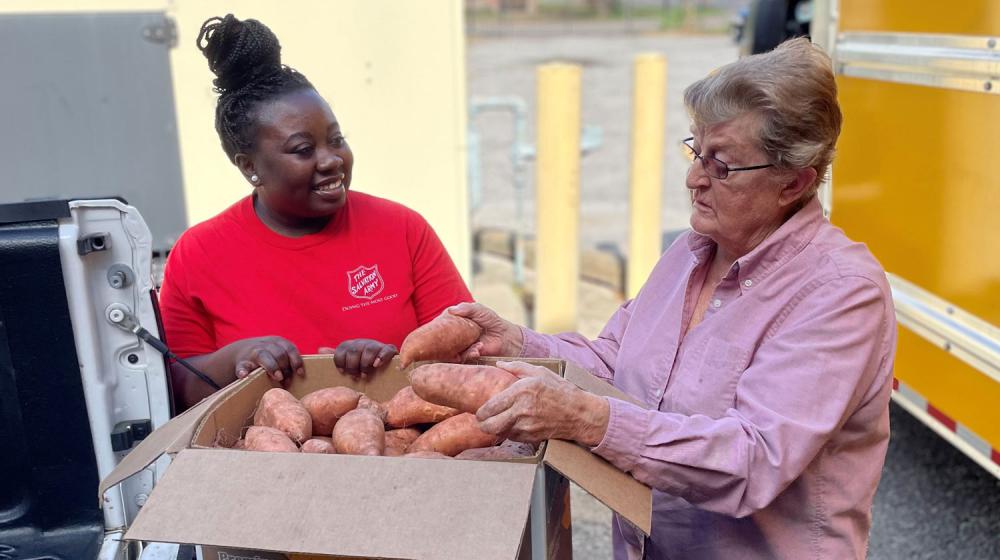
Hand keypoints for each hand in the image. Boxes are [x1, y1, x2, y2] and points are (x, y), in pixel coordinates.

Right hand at [231, 336, 304, 381]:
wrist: (241, 351)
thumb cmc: (268, 356)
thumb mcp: (279, 352)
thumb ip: (290, 361)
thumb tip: (302, 376)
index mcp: (277, 342)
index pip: (289, 348)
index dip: (296, 361)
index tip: (300, 374)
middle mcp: (266, 345)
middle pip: (278, 353)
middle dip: (285, 367)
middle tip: (287, 381)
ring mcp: (252, 353)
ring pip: (263, 356)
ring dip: (272, 366)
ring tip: (277, 377)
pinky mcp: (241, 362)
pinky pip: (242, 366)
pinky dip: (243, 371)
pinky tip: (244, 376)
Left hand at [319, 339, 396, 376]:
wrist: (383, 360)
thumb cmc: (362, 365)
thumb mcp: (349, 362)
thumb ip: (337, 357)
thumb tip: (320, 350)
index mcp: (351, 345)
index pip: (341, 349)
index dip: (340, 361)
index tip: (342, 372)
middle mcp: (363, 343)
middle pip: (354, 350)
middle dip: (353, 365)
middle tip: (355, 377)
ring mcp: (376, 345)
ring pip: (369, 350)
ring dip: (365, 364)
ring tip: (365, 375)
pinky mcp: (389, 349)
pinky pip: (386, 350)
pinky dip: (381, 357)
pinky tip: (377, 365)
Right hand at [447, 302, 523, 359]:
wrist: (504, 336)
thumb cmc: (491, 320)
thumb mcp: (479, 310)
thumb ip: (466, 308)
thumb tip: (451, 310)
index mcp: (453, 322)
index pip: (440, 323)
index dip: (439, 324)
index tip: (444, 324)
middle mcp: (453, 335)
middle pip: (441, 338)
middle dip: (446, 338)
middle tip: (455, 336)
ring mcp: (458, 346)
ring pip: (450, 350)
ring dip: (461, 347)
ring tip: (477, 344)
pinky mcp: (465, 356)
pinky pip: (461, 357)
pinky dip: (469, 354)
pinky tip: (478, 349)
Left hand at [475, 361, 608, 445]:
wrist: (580, 414)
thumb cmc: (560, 390)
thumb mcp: (540, 372)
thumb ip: (517, 367)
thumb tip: (499, 364)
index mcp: (521, 393)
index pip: (490, 407)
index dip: (480, 412)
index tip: (479, 411)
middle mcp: (522, 411)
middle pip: (490, 426)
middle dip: (482, 424)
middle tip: (481, 420)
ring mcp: (526, 427)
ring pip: (500, 432)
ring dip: (496, 428)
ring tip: (497, 421)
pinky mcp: (531, 438)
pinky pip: (512, 436)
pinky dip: (509, 431)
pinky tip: (514, 424)